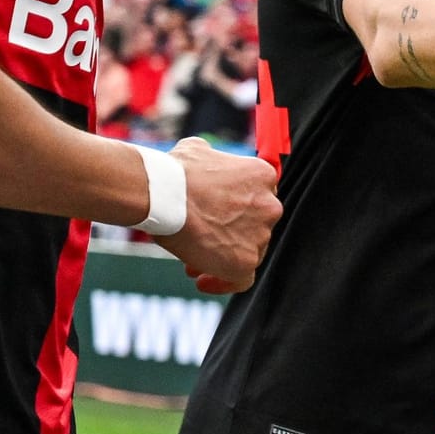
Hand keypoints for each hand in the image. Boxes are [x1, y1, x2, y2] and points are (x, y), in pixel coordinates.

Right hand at [153, 137, 281, 293]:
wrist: (163, 194)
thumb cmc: (174, 172)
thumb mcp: (199, 151)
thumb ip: (213, 160)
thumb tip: (207, 160)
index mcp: (263, 176)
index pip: (257, 199)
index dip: (236, 211)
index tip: (214, 217)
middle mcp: (270, 206)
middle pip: (254, 227)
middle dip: (229, 235)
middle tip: (202, 240)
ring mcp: (260, 235)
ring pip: (247, 253)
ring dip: (221, 257)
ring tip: (191, 259)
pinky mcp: (245, 262)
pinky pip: (241, 280)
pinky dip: (224, 282)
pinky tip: (203, 281)